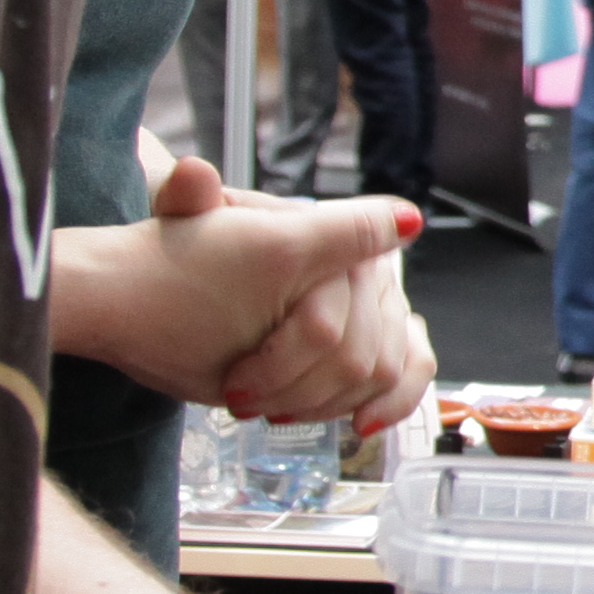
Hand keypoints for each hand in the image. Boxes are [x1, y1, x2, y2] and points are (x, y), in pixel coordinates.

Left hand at [55, 156, 437, 426]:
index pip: (324, 321)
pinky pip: (412, 367)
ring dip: (324, 402)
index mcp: (323, 236)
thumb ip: (186, 195)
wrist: (183, 292)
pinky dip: (394, 400)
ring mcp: (377, 304)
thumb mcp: (182, 225)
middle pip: (353, 352)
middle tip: (239, 396)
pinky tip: (360, 423)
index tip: (235, 385)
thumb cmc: (185, 260)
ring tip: (271, 409)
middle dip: (295, 385)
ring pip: (381, 368)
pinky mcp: (381, 339)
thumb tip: (193, 170)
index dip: (284, 359)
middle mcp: (359, 269)